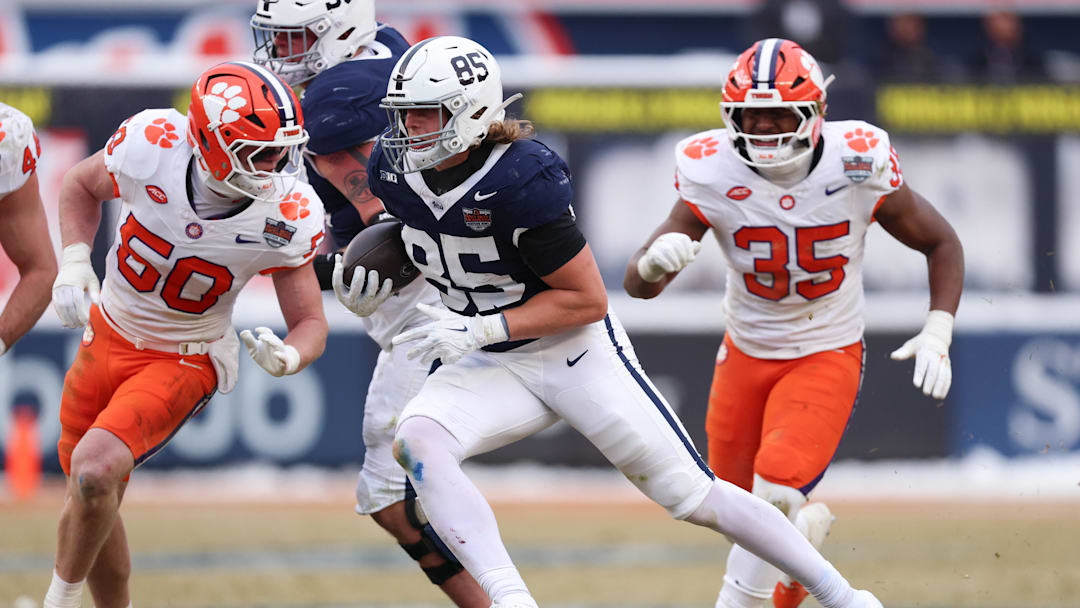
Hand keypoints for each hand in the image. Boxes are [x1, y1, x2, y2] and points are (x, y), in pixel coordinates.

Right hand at [52, 243, 99, 327]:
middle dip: (72, 317)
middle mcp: (64, 286)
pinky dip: (60, 313)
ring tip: (72, 326)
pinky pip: (56, 304)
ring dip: (65, 317)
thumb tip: (97, 305)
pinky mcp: (54, 290)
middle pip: (67, 305)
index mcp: (75, 283)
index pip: (76, 300)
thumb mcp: (93, 281)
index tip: (85, 321)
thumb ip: (95, 293)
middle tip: (79, 326)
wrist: (73, 261)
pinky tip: (64, 321)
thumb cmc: (86, 272)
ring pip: (59, 305)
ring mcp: (58, 288)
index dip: (80, 312)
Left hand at [240, 326, 300, 376]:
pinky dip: (282, 356)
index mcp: (270, 341)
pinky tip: (276, 354)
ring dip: (274, 343)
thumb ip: (249, 341)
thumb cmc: (265, 357)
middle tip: (260, 337)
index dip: (263, 330)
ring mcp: (281, 354)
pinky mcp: (283, 364)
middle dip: (268, 337)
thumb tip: (244, 332)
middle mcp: (276, 346)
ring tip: (268, 341)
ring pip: (280, 347)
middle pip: (274, 339)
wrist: (277, 368)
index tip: (256, 330)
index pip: (268, 333)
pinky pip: (285, 359)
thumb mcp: (254, 350)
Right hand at [331, 254, 392, 316]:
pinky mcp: (377, 304)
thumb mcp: (343, 286)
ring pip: (371, 292)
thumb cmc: (351, 292)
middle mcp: (354, 302)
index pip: (337, 285)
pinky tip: (388, 279)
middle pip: (356, 289)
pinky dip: (387, 287)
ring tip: (373, 272)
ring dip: (373, 280)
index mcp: (343, 296)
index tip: (340, 265)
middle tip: (360, 268)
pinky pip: (383, 295)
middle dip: (359, 277)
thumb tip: (338, 255)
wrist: (362, 311)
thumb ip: (340, 271)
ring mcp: (366, 304)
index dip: (337, 275)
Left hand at [391, 303, 508, 365]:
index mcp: (433, 328)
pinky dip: (445, 358)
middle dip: (412, 354)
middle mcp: (436, 339)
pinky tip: (450, 354)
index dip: (403, 338)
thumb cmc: (459, 322)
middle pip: (418, 349)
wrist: (476, 332)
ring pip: (429, 357)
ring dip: (426, 358)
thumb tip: (418, 304)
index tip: (394, 341)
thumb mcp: (444, 315)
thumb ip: (430, 311)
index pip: (415, 334)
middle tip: (408, 357)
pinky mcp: (450, 356)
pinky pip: (443, 360)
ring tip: (424, 359)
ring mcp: (442, 348)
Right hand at [637, 232, 700, 282]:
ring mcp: (656, 246)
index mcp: (672, 237)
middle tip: (684, 265)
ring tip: (677, 268)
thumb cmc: (671, 260)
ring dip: (676, 261)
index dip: (690, 250)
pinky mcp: (650, 255)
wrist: (654, 268)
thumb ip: (692, 250)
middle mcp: (664, 239)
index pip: (683, 239)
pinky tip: (671, 270)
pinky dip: (667, 264)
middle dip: (683, 257)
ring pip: (668, 250)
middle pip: (676, 244)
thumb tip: (697, 245)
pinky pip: (659, 257)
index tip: (692, 260)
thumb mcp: (683, 255)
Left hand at [890, 310, 953, 399]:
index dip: (920, 375)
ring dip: (940, 386)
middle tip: (926, 393)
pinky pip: (948, 377)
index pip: (922, 364)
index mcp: (925, 351)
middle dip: (930, 382)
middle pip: (934, 371)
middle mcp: (936, 356)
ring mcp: (944, 361)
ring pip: (943, 375)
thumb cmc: (919, 343)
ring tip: (935, 397)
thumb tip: (892, 356)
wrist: (937, 338)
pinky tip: (942, 396)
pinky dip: (946, 386)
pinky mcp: (948, 366)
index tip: (916, 385)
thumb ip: (902, 352)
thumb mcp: (910, 345)